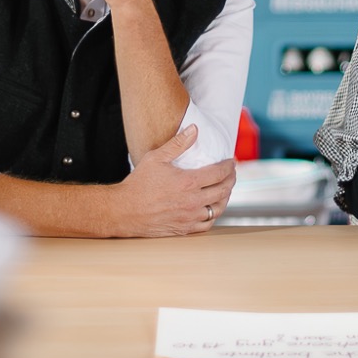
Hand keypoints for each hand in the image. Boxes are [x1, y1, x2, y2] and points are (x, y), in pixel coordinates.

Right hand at [108, 125, 235, 236]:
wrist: (125, 210)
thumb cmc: (138, 184)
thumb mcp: (156, 158)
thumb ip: (178, 143)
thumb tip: (194, 129)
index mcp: (188, 182)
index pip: (219, 173)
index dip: (229, 167)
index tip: (232, 162)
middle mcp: (193, 201)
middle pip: (223, 190)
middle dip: (231, 180)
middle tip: (232, 174)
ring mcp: (189, 217)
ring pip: (218, 208)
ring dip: (226, 198)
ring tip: (225, 190)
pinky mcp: (184, 229)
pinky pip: (207, 224)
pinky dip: (214, 215)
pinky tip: (212, 208)